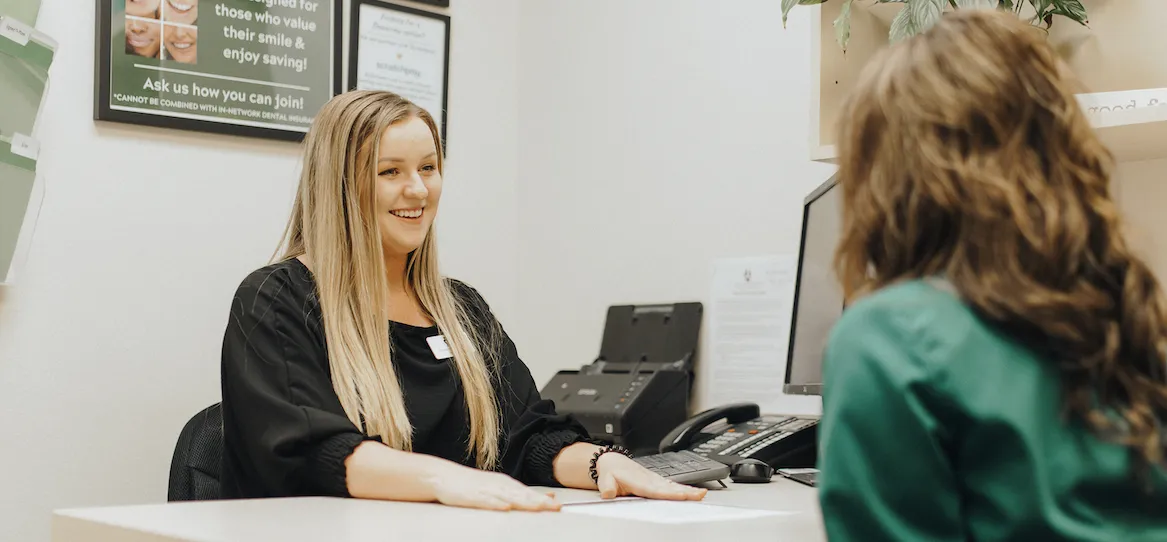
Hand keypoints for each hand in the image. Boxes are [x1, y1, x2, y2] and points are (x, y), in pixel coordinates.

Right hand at [426, 462, 561, 511]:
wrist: (443, 476)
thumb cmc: (472, 485)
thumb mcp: (498, 487)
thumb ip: (520, 494)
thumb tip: (546, 497)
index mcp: (505, 484)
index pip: (528, 493)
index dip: (544, 500)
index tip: (558, 506)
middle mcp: (498, 485)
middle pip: (522, 495)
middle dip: (539, 502)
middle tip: (554, 507)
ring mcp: (485, 489)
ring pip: (508, 497)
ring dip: (524, 502)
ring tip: (538, 507)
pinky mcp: (471, 495)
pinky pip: (485, 500)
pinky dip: (496, 503)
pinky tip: (505, 507)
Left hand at [594, 453, 707, 500]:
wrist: (611, 462)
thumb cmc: (610, 471)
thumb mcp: (605, 480)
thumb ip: (607, 488)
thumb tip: (608, 493)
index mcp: (639, 482)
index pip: (657, 490)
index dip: (670, 493)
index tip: (683, 495)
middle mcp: (649, 480)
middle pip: (670, 488)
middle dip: (686, 492)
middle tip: (700, 495)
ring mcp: (654, 480)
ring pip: (673, 486)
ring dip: (687, 490)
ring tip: (701, 494)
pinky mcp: (656, 481)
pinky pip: (671, 485)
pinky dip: (682, 488)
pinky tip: (691, 492)